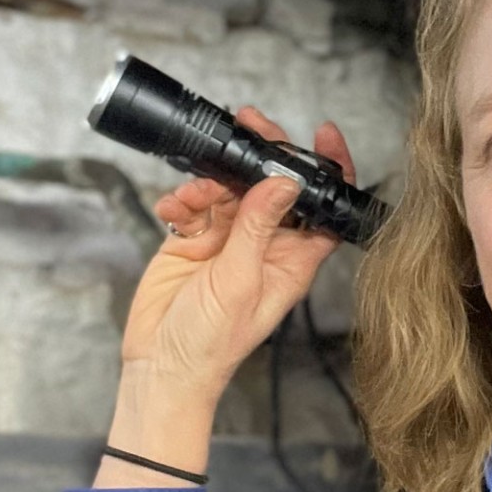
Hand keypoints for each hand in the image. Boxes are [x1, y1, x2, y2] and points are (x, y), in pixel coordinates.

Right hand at [126, 106, 356, 399]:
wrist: (161, 366)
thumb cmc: (212, 343)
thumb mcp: (240, 280)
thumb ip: (258, 227)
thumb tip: (284, 182)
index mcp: (292, 260)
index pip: (324, 209)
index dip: (331, 172)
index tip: (326, 136)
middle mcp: (264, 246)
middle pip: (274, 187)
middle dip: (263, 156)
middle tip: (250, 125)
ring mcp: (228, 241)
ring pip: (230, 189)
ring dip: (212, 182)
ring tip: (196, 195)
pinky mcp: (194, 241)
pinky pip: (194, 205)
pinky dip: (182, 201)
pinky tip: (173, 211)